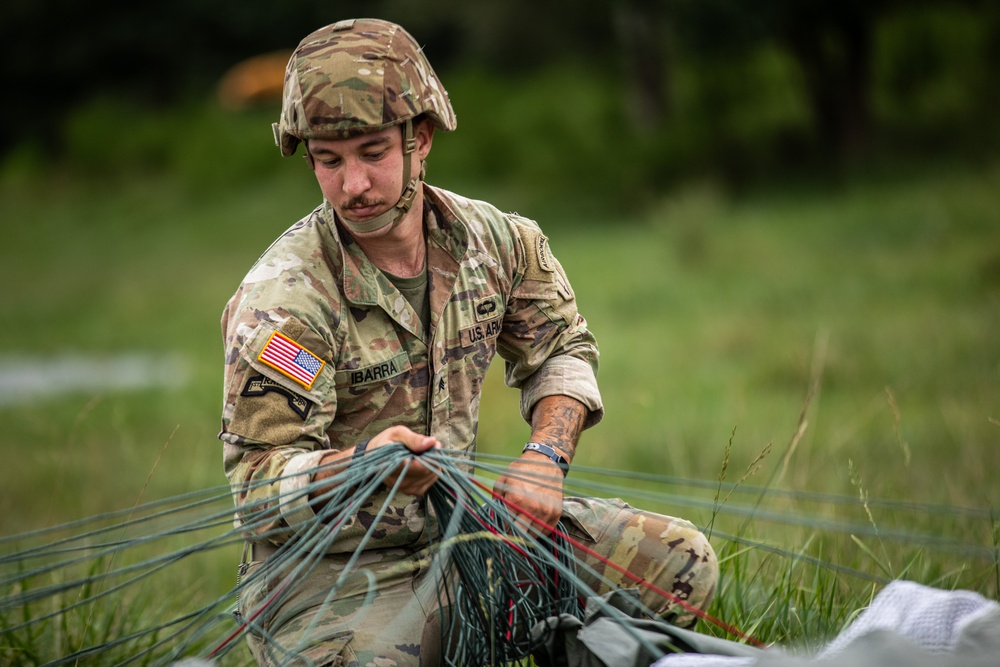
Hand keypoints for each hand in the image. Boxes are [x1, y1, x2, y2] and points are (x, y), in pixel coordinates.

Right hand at [313, 425, 439, 498]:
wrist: (374, 458)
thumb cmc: (386, 442)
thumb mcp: (397, 433)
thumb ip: (414, 438)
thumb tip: (432, 442)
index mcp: (391, 464)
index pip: (418, 466)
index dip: (430, 455)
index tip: (433, 444)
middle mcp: (398, 480)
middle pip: (427, 471)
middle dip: (434, 457)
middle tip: (432, 445)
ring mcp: (405, 488)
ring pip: (431, 477)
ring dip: (434, 464)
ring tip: (426, 452)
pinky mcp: (411, 491)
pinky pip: (430, 482)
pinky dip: (432, 471)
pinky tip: (425, 462)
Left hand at [493, 451, 563, 536]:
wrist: (546, 462)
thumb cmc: (522, 471)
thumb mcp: (503, 481)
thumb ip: (496, 499)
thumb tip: (492, 517)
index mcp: (516, 499)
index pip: (506, 526)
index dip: (502, 530)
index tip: (500, 531)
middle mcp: (532, 508)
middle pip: (520, 534)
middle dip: (513, 535)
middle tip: (510, 533)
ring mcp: (546, 511)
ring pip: (533, 536)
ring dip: (526, 535)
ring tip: (521, 529)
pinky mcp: (556, 513)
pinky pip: (546, 531)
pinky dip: (539, 531)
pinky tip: (532, 525)